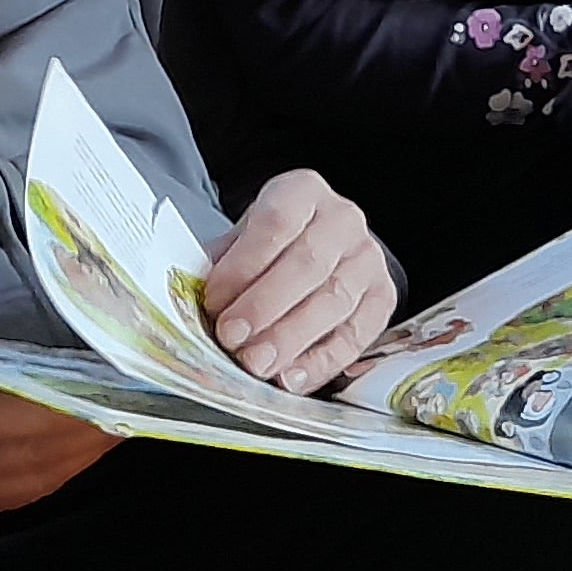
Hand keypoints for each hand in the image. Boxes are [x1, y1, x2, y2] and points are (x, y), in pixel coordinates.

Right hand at [0, 293, 112, 527]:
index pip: (5, 420)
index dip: (64, 405)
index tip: (112, 378)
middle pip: (36, 457)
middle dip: (94, 425)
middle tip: (143, 388)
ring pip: (38, 482)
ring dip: (86, 451)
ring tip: (129, 409)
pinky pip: (22, 496)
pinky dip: (61, 469)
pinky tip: (86, 442)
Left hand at [201, 171, 397, 394]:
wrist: (319, 246)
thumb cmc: (271, 244)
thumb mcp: (241, 238)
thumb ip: (220, 263)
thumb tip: (188, 298)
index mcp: (304, 192)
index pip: (276, 223)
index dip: (244, 265)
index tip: (215, 300)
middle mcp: (343, 221)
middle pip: (307, 265)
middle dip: (265, 306)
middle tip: (232, 338)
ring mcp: (368, 260)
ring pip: (333, 301)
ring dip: (291, 338)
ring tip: (257, 364)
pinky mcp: (383, 299)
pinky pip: (356, 336)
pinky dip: (322, 362)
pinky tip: (292, 378)